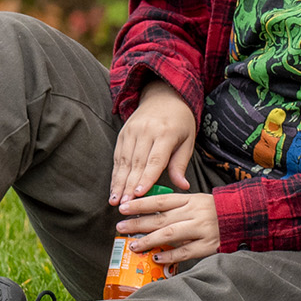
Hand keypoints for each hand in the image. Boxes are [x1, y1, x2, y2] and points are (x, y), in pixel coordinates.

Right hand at [111, 81, 195, 204]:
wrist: (164, 95)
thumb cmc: (180, 122)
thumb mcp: (187, 140)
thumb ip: (180, 164)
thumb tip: (183, 186)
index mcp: (166, 133)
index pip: (155, 160)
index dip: (146, 178)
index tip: (139, 194)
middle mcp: (146, 131)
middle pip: (136, 163)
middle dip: (129, 186)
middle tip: (125, 205)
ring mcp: (132, 131)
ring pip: (124, 161)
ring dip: (119, 182)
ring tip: (115, 201)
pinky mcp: (123, 133)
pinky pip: (118, 156)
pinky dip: (115, 173)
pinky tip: (114, 188)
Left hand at [117, 191, 220, 264]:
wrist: (245, 217)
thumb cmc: (215, 210)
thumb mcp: (196, 201)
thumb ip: (176, 208)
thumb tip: (149, 215)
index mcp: (190, 199)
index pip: (161, 200)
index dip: (140, 204)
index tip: (123, 208)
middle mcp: (194, 213)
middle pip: (161, 218)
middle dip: (138, 223)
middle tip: (120, 227)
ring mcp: (201, 229)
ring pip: (170, 234)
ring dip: (149, 240)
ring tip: (134, 245)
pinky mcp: (208, 245)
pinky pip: (185, 251)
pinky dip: (170, 255)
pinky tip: (156, 257)